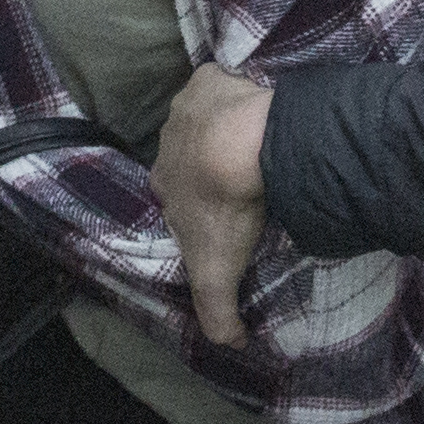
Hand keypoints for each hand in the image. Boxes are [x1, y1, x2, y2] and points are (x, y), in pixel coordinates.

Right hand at [158, 63, 276, 347]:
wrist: (240, 148)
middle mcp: (167, 143)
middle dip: (209, 162)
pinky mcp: (210, 78)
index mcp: (164, 182)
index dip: (198, 202)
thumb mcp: (216, 272)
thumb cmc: (223, 208)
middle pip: (188, 155)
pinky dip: (234, 89)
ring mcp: (186, 107)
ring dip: (222, 128)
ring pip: (203, 119)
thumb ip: (218, 314)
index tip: (226, 207)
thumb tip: (232, 344)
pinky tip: (259, 102)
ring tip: (259, 140)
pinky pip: (219, 81)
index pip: (177, 193)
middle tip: (247, 174)